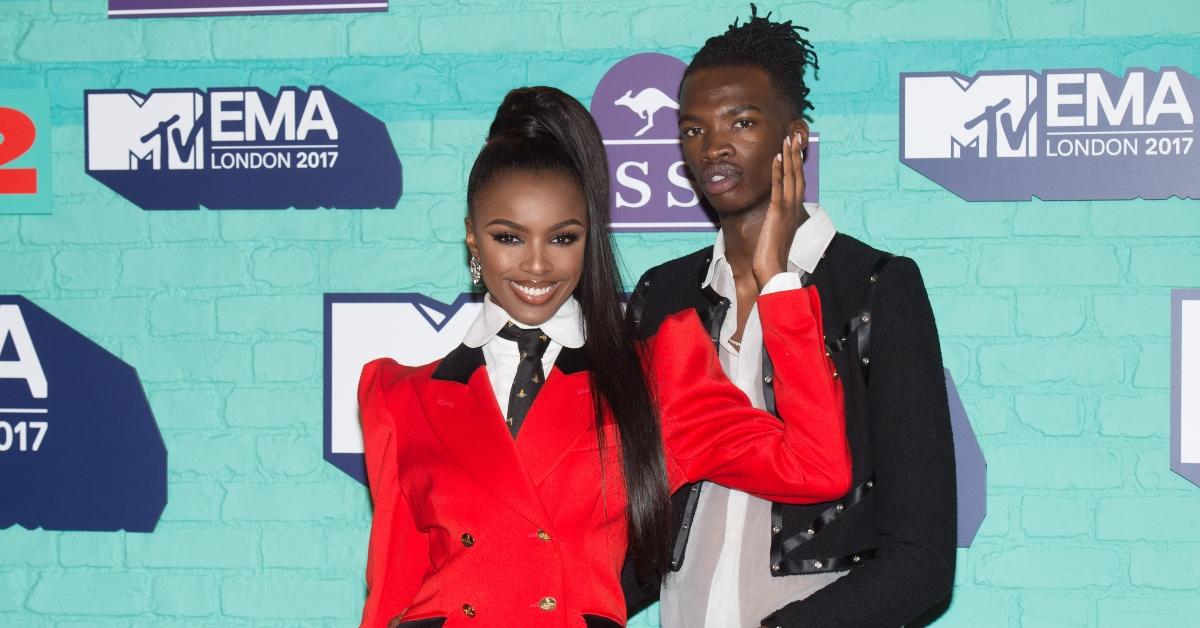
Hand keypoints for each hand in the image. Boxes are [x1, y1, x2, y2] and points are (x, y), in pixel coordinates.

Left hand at [752, 131, 807, 288]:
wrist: (772, 269)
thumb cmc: (772, 255)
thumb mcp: (776, 233)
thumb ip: (777, 221)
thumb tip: (774, 215)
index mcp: (793, 211)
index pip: (797, 183)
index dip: (797, 165)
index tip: (795, 150)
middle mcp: (793, 207)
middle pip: (797, 175)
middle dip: (796, 155)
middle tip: (795, 136)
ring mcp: (786, 209)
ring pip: (790, 177)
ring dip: (789, 157)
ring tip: (787, 139)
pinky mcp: (777, 212)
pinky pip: (778, 187)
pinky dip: (779, 171)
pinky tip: (777, 158)